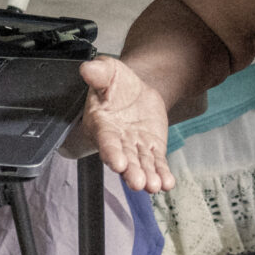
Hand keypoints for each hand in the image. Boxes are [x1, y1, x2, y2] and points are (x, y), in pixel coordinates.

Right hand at [66, 56, 173, 192]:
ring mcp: (135, 147)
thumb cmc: (116, 82)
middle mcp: (118, 141)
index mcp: (102, 125)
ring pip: (141, 164)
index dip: (111, 152)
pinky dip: (162, 173)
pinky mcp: (152, 149)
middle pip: (124, 159)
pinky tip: (167, 182)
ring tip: (154, 186)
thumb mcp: (107, 71)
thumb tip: (87, 69)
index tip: (118, 163)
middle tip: (137, 182)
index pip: (106, 141)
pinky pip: (157, 163)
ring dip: (147, 176)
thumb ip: (98, 72)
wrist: (135, 90)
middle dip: (131, 171)